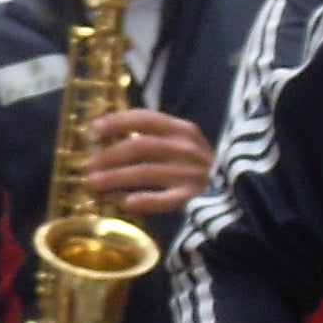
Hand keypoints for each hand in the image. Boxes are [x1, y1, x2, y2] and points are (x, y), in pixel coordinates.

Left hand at [84, 106, 214, 221]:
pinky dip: (147, 201)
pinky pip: (167, 200)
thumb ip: (150, 139)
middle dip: (111, 154)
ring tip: (94, 183)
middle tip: (88, 165)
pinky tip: (127, 204)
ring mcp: (192, 173)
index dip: (119, 121)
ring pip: (148, 172)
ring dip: (117, 177)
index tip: (95, 128)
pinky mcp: (195, 198)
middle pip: (142, 146)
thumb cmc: (194, 167)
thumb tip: (105, 139)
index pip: (147, 118)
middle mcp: (187, 148)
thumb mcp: (178, 145)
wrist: (234, 192)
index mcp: (182, 130)